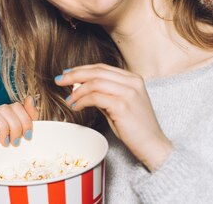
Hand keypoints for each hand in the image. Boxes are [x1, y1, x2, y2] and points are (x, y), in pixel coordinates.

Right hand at [0, 96, 38, 146]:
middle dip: (15, 127)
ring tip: (6, 143)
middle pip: (7, 109)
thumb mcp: (23, 131)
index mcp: (7, 110)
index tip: (27, 136)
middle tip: (16, 142)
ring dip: (3, 129)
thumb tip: (30, 98)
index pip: (17, 106)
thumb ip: (30, 115)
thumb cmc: (8, 144)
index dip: (25, 121)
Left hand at [55, 64, 171, 171]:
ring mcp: (128, 92)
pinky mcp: (122, 105)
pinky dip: (82, 101)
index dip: (82, 69)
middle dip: (74, 74)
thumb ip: (103, 94)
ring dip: (77, 91)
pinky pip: (95, 98)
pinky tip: (76, 107)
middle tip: (59, 80)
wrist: (153, 145)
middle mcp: (132, 82)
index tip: (67, 73)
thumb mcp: (119, 105)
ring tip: (69, 100)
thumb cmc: (135, 128)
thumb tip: (80, 87)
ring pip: (94, 83)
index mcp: (132, 78)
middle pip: (96, 71)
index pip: (102, 67)